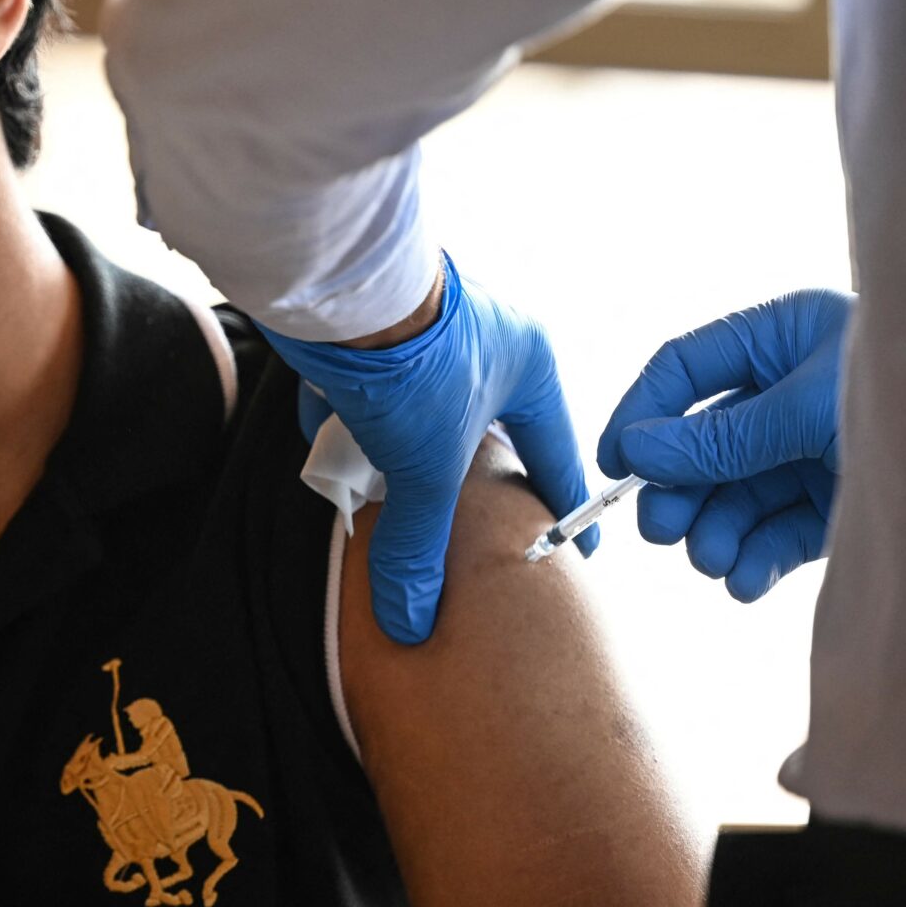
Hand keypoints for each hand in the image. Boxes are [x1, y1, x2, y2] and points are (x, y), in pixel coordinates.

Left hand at [262, 252, 591, 643]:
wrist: (332, 286)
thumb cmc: (408, 361)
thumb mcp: (423, 469)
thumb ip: (419, 546)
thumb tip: (411, 619)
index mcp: (529, 364)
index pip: (557, 455)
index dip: (563, 510)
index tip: (574, 553)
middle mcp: (487, 343)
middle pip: (481, 439)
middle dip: (459, 486)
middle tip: (464, 536)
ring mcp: (427, 335)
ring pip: (421, 417)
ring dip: (396, 454)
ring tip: (381, 499)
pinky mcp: (370, 333)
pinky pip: (368, 396)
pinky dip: (351, 427)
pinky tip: (334, 452)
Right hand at [598, 288, 852, 600]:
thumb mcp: (805, 411)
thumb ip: (721, 436)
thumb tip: (637, 451)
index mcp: (781, 337)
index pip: (684, 368)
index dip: (640, 413)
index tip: (614, 468)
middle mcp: (790, 390)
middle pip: (705, 440)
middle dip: (683, 489)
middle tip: (661, 531)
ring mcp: (811, 448)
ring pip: (738, 493)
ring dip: (717, 531)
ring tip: (711, 563)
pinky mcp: (837, 503)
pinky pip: (779, 530)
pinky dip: (756, 559)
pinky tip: (745, 581)